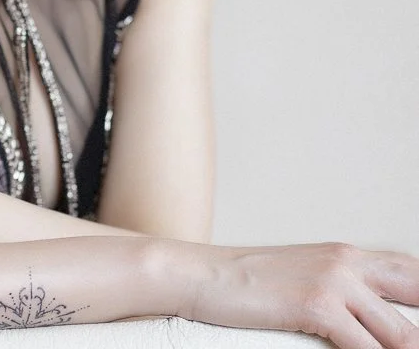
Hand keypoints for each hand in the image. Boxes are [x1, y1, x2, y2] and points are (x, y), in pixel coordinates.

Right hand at [180, 240, 418, 348]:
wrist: (198, 275)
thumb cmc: (242, 284)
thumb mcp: (299, 280)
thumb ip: (339, 297)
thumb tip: (369, 324)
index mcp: (344, 254)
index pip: (412, 272)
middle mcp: (346, 261)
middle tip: (416, 343)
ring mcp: (333, 282)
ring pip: (405, 335)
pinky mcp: (317, 305)